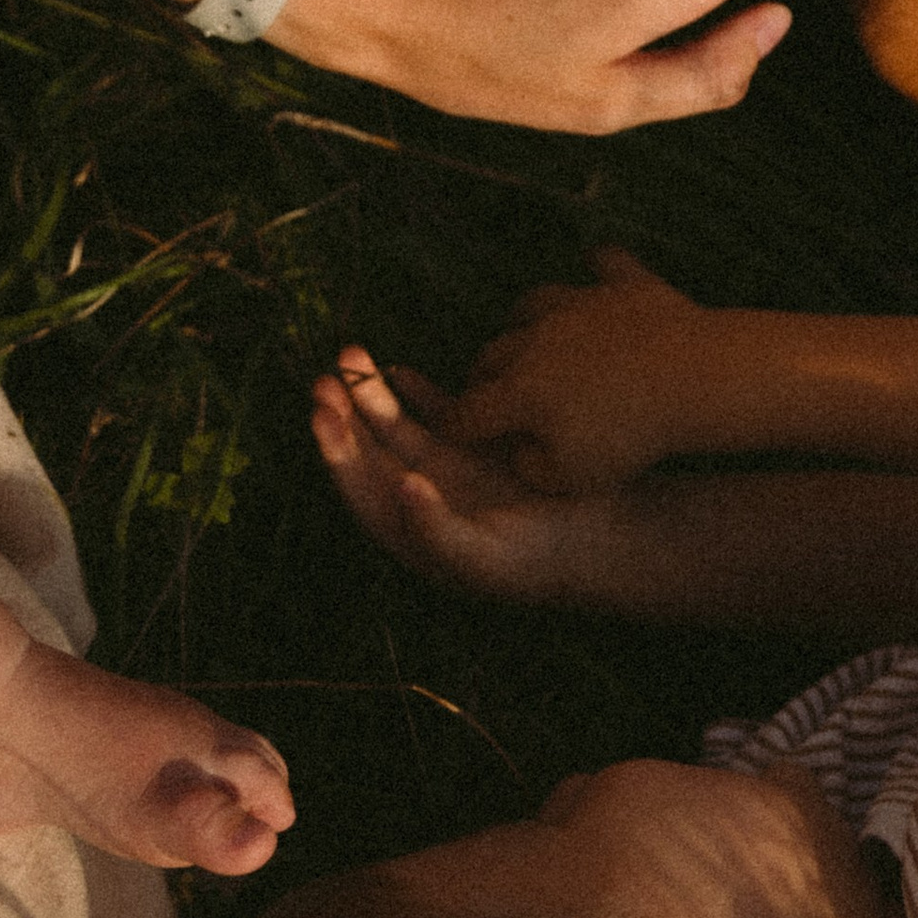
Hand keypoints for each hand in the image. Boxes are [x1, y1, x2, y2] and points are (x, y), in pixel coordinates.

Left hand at [0, 636, 292, 876]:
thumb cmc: (79, 758)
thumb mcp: (155, 803)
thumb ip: (210, 828)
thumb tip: (268, 844)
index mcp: (194, 742)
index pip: (251, 765)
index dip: (268, 797)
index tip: (280, 824)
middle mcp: (161, 746)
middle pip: (216, 760)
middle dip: (241, 791)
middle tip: (255, 826)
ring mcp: (113, 757)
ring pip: (166, 771)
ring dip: (188, 800)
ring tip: (198, 834)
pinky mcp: (63, 776)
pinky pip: (115, 789)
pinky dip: (137, 810)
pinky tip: (122, 831)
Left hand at [310, 345, 628, 602]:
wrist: (596, 540)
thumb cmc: (534, 563)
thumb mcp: (482, 556)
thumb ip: (436, 529)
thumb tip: (402, 487)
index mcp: (413, 533)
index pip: (363, 491)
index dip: (338, 455)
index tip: (321, 417)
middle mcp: (423, 499)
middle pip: (372, 453)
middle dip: (345, 416)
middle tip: (323, 379)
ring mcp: (450, 469)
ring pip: (399, 427)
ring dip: (373, 395)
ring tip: (350, 354)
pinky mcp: (480, 445)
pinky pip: (440, 413)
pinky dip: (419, 392)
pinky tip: (399, 370)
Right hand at [445, 250, 725, 498]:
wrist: (689, 377)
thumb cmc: (629, 435)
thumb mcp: (572, 479)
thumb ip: (532, 467)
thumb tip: (519, 448)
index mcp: (520, 391)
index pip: (471, 409)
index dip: (455, 424)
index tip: (448, 430)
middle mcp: (539, 339)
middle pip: (494, 353)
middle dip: (482, 374)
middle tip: (485, 390)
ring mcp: (581, 305)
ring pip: (534, 304)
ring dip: (522, 320)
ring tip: (524, 331)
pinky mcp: (624, 286)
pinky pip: (606, 264)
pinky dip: (599, 265)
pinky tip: (596, 262)